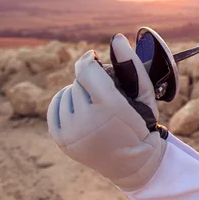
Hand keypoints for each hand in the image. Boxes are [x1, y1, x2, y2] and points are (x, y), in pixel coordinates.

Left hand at [47, 34, 166, 190]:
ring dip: (78, 93)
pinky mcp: (61, 140)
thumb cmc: (141, 122)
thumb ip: (131, 63)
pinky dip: (65, 103)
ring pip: (66, 93)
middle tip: (104, 93)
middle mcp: (87, 121)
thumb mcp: (144, 92)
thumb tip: (116, 37)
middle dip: (90, 82)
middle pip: (78, 81)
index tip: (94, 59)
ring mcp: (72, 133)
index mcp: (110, 107)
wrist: (133, 162)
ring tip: (94, 104)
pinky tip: (79, 109)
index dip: (89, 61)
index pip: (86, 69)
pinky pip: (55, 107)